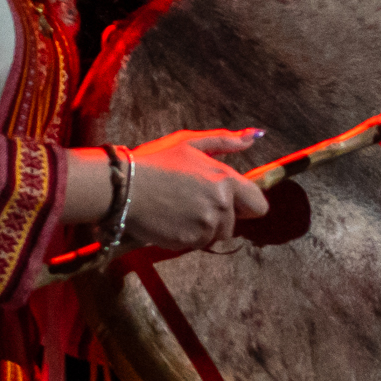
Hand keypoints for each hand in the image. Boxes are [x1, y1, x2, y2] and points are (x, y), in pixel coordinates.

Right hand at [123, 129, 270, 251]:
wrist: (122, 186)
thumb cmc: (154, 161)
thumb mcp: (188, 143)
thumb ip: (224, 141)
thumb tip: (254, 137)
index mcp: (226, 180)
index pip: (259, 205)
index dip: (245, 206)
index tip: (229, 203)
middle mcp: (221, 205)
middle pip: (233, 224)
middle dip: (218, 218)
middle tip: (192, 203)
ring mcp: (206, 225)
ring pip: (215, 236)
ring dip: (202, 228)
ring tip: (178, 211)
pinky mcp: (189, 241)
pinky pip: (197, 244)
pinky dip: (186, 236)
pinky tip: (170, 220)